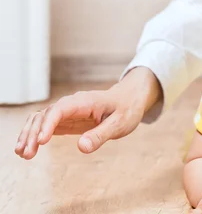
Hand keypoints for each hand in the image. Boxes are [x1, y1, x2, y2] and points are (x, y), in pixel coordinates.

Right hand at [14, 67, 161, 158]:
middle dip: (33, 133)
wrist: (129, 99)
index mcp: (85, 102)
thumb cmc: (126, 109)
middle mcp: (71, 104)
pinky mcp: (65, 119)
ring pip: (40, 119)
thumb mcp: (120, 124)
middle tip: (26, 154)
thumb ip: (101, 135)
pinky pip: (45, 125)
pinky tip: (27, 149)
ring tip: (22, 154)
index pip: (60, 109)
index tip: (41, 141)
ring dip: (29, 134)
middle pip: (45, 115)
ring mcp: (66, 111)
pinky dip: (34, 135)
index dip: (48, 124)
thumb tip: (81, 148)